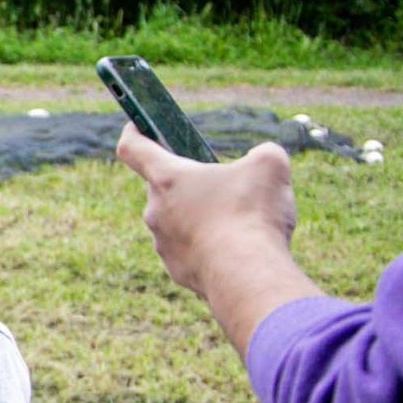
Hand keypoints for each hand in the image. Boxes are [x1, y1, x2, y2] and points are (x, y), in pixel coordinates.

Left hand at [115, 126, 294, 296]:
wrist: (247, 275)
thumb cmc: (251, 214)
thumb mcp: (269, 166)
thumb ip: (263, 154)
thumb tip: (263, 159)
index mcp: (167, 178)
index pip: (132, 148)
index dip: (133, 132)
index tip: (138, 126)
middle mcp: (155, 210)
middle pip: (162, 186)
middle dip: (189, 183)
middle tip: (221, 184)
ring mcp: (163, 244)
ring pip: (178, 220)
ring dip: (200, 216)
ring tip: (238, 221)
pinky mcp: (176, 270)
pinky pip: (190, 250)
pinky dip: (209, 246)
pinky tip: (236, 249)